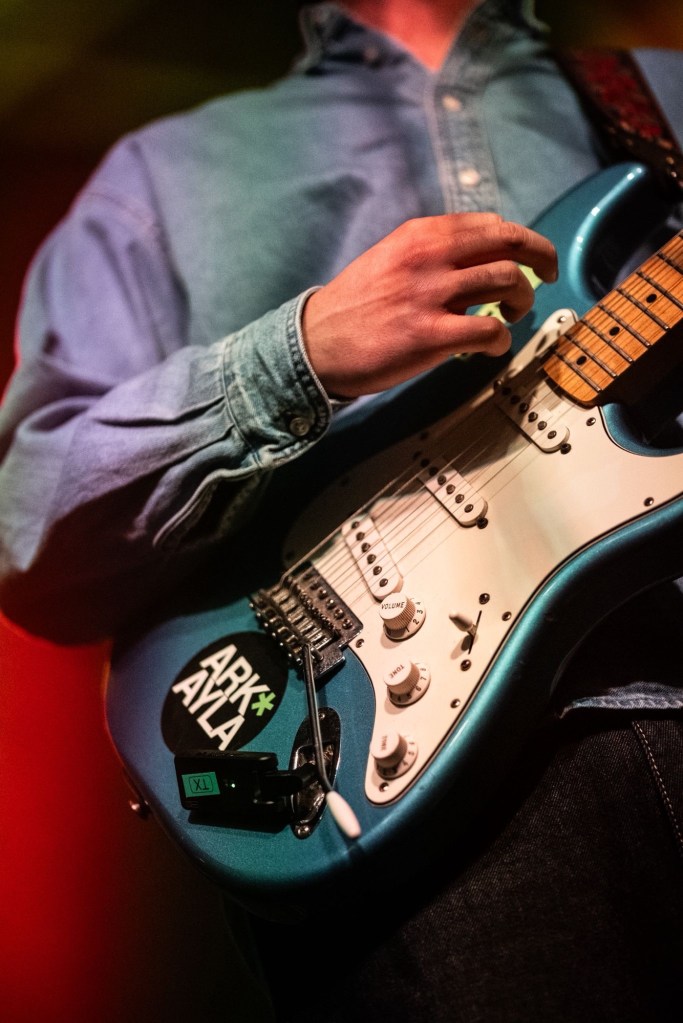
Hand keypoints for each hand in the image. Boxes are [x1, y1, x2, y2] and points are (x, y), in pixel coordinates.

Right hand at [302, 211, 557, 397]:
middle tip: (548, 276)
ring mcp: (430, 296)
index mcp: (420, 234)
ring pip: (508, 283)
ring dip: (522, 301)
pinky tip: (492, 348)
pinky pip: (489, 331)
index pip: (490, 224)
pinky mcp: (430, 336)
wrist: (316, 345)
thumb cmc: (354, 307)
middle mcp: (428, 257)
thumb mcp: (390, 259)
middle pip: (510, 245)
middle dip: (541, 259)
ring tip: (512, 316)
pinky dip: (501, 341)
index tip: (530, 257)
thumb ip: (431, 253)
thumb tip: (480, 257)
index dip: (521, 239)